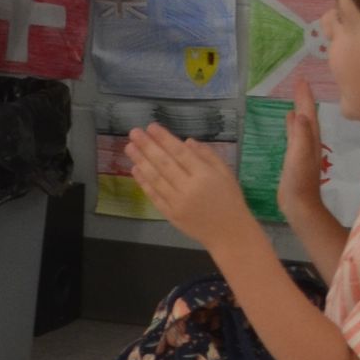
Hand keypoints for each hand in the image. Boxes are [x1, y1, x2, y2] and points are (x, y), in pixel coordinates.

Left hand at [122, 124, 252, 249]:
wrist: (229, 233)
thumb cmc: (230, 199)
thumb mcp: (226, 173)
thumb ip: (208, 155)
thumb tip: (186, 141)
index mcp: (204, 175)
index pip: (180, 153)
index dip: (164, 139)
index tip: (151, 126)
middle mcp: (189, 188)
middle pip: (164, 164)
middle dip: (147, 146)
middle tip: (134, 132)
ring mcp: (177, 202)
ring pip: (155, 179)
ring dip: (141, 161)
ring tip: (130, 147)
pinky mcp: (170, 214)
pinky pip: (154, 196)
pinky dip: (143, 182)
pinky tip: (135, 169)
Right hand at [279, 76, 326, 220]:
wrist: (299, 205)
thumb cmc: (299, 181)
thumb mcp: (299, 156)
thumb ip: (300, 135)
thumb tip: (301, 114)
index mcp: (311, 139)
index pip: (309, 112)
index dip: (305, 96)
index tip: (301, 80)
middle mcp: (310, 141)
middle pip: (308, 115)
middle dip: (304, 99)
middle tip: (298, 83)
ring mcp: (303, 150)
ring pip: (303, 124)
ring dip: (300, 110)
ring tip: (295, 98)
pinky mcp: (295, 158)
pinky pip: (295, 134)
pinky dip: (293, 125)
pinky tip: (290, 121)